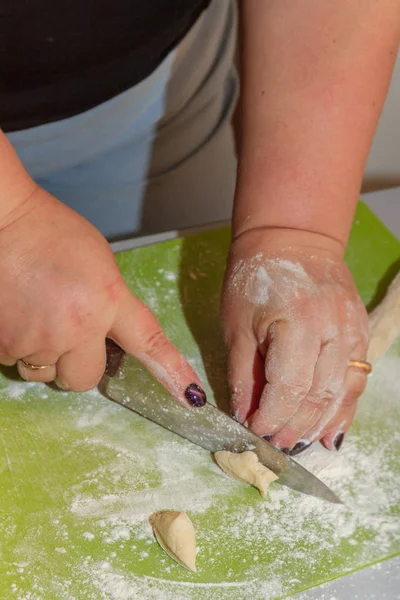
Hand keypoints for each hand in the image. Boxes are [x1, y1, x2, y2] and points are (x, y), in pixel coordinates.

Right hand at [0, 185, 205, 405]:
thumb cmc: (48, 232)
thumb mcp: (99, 262)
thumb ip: (110, 301)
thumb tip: (110, 330)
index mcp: (106, 300)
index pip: (148, 343)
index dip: (172, 373)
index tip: (190, 396)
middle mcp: (75, 327)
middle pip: (85, 379)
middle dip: (77, 365)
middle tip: (67, 334)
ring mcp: (36, 340)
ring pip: (46, 373)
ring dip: (44, 355)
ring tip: (34, 313)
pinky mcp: (3, 345)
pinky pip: (15, 361)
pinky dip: (16, 345)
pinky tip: (15, 312)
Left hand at [221, 227, 368, 453]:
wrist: (292, 240)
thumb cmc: (255, 278)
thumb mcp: (238, 325)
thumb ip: (242, 373)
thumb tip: (244, 416)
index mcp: (298, 323)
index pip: (288, 388)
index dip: (271, 417)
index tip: (254, 432)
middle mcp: (333, 330)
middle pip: (318, 395)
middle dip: (294, 427)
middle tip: (275, 446)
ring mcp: (352, 331)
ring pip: (342, 393)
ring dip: (320, 425)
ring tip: (300, 445)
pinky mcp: (359, 333)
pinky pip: (355, 380)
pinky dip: (343, 409)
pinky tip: (331, 433)